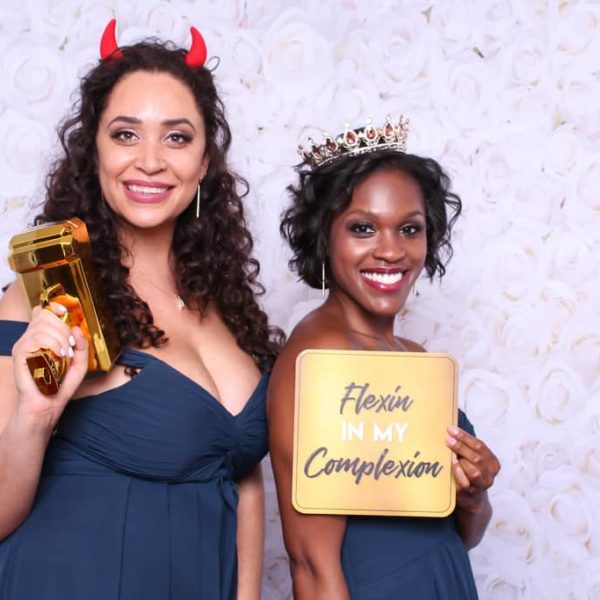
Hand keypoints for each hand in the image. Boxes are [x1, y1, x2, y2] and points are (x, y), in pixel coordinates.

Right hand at [11, 302, 88, 429]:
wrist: (47, 406)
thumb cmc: (60, 385)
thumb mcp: (79, 363)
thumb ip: (81, 345)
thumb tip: (76, 328)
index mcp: (43, 337)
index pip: (44, 312)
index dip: (55, 307)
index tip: (66, 312)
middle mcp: (31, 338)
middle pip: (45, 315)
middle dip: (63, 327)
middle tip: (70, 345)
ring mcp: (24, 346)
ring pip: (42, 325)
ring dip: (60, 336)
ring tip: (65, 353)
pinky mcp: (20, 355)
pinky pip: (35, 338)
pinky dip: (52, 343)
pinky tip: (60, 354)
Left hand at [446, 424, 499, 511]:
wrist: (470, 497)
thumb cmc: (468, 470)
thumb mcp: (472, 458)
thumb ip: (467, 446)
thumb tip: (451, 429)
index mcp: (492, 462)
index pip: (480, 446)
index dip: (465, 436)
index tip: (451, 429)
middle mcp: (490, 474)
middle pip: (477, 458)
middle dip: (461, 446)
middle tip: (448, 439)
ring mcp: (481, 485)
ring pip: (474, 471)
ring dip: (462, 460)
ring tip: (450, 452)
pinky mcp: (471, 492)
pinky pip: (466, 483)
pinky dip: (459, 473)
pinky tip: (453, 465)